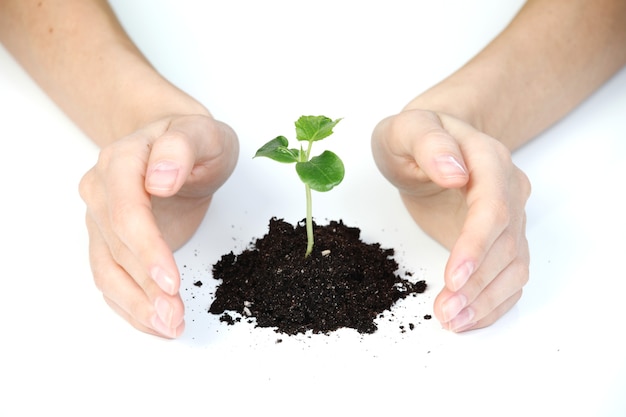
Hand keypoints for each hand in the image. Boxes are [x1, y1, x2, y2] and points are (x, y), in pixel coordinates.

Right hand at [79, 114, 238, 337]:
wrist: (178, 148)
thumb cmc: (195, 140)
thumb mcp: (202, 132)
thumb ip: (182, 148)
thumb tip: (159, 179)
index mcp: (121, 161)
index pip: (127, 212)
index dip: (146, 250)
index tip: (171, 281)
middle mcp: (102, 191)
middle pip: (116, 248)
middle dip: (146, 289)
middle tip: (176, 318)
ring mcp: (102, 219)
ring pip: (108, 271)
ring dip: (136, 306)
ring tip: (169, 327)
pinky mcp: (111, 241)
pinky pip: (112, 278)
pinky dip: (130, 306)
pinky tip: (155, 323)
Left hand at [371, 109, 529, 331]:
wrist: (430, 144)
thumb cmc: (415, 136)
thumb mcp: (409, 128)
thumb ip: (429, 144)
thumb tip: (455, 173)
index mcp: (488, 160)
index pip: (493, 207)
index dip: (476, 244)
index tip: (453, 276)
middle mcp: (508, 190)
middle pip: (505, 245)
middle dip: (477, 284)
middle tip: (444, 312)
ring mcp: (509, 217)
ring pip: (513, 267)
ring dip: (486, 300)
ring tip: (452, 321)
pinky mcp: (500, 240)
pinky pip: (508, 277)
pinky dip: (492, 303)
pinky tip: (467, 319)